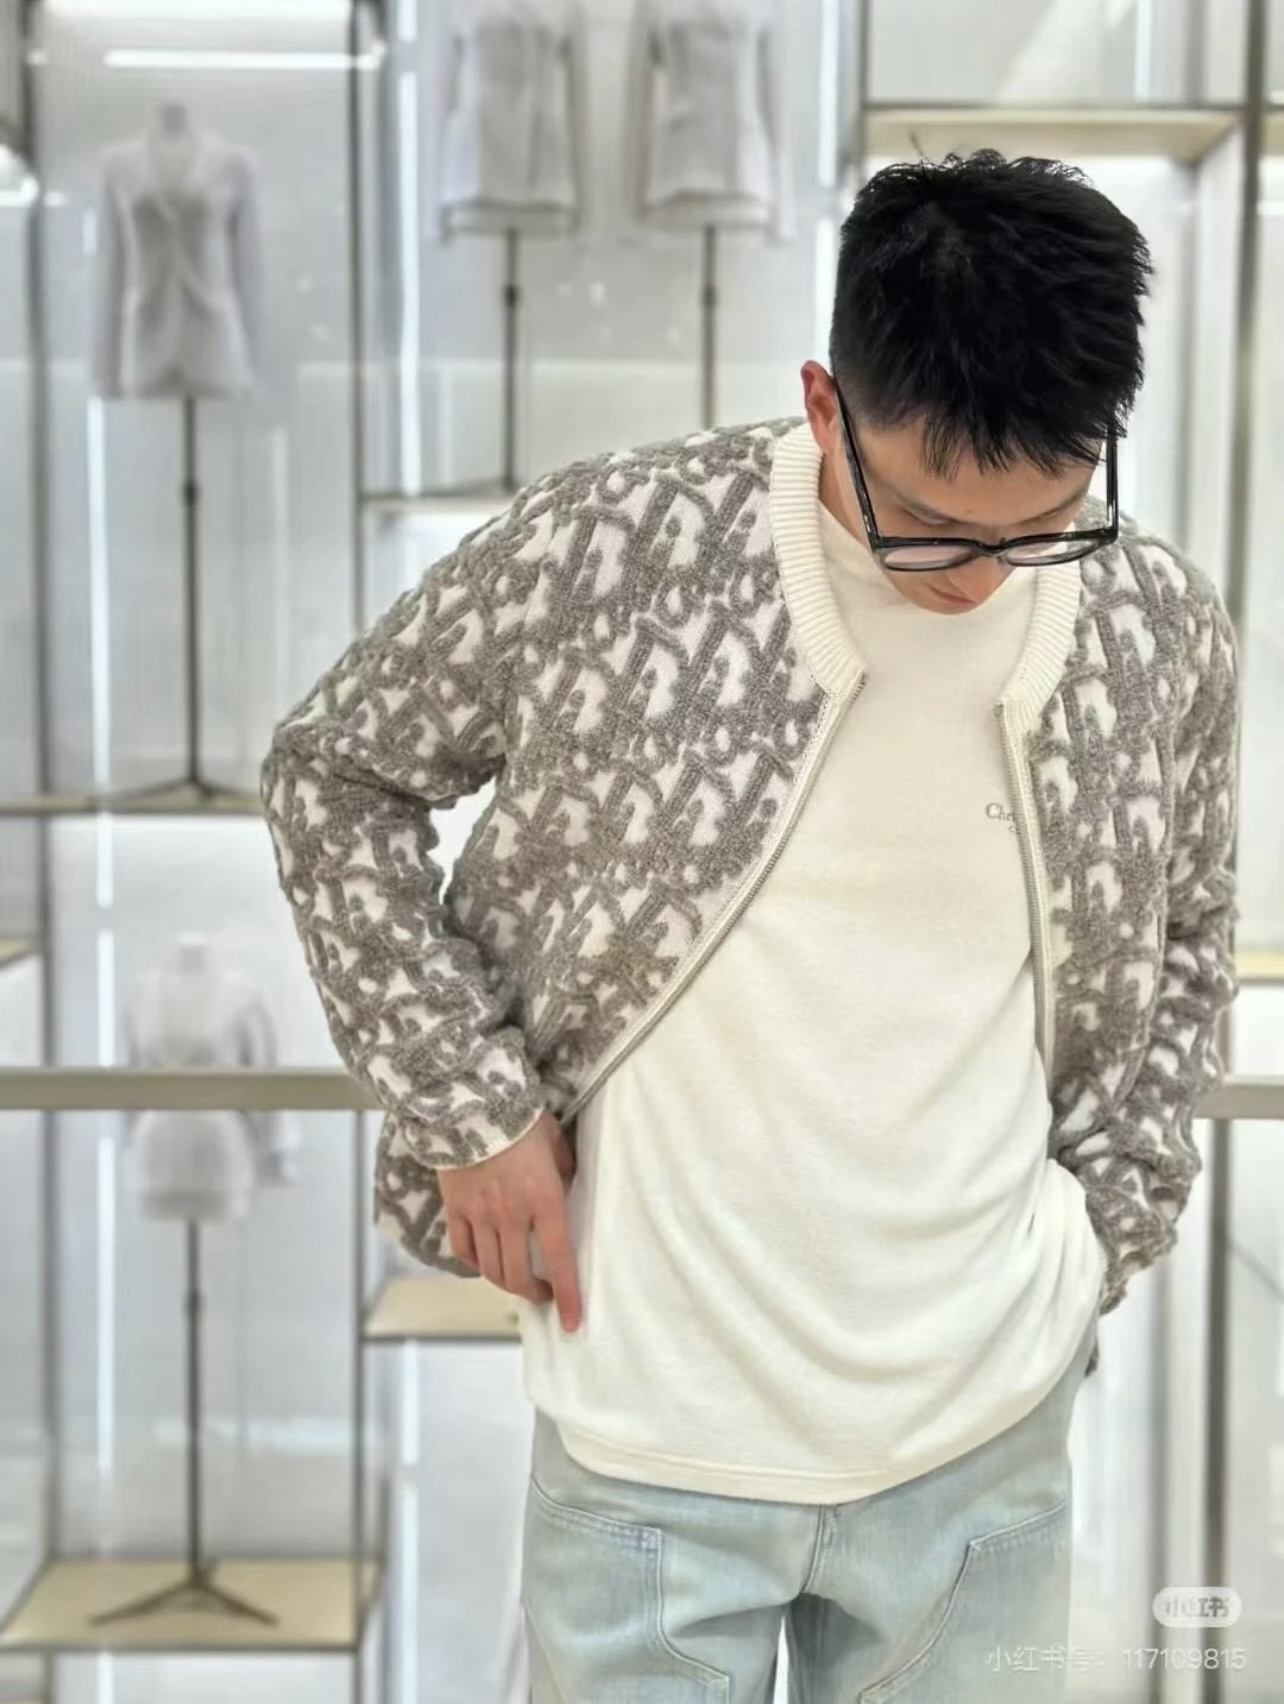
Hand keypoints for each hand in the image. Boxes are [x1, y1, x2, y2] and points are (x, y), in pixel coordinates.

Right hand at [439, 1111, 581, 1331]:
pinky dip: (475, 1263)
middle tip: (544, 1293)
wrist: (469, 1103)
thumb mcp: (555, 1141)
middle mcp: (512, 1215)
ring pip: (491, 1268)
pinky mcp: (455, 1208)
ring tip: (517, 1281)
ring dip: (506, 1283)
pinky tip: (484, 1261)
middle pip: (518, 1274)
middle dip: (534, 1292)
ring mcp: (480, 1215)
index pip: (560, 1259)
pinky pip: (464, 1250)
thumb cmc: (519, 1118)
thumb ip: (564, 1169)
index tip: (572, 1321)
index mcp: (544, 1199)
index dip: (568, 1295)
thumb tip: (568, 1185)